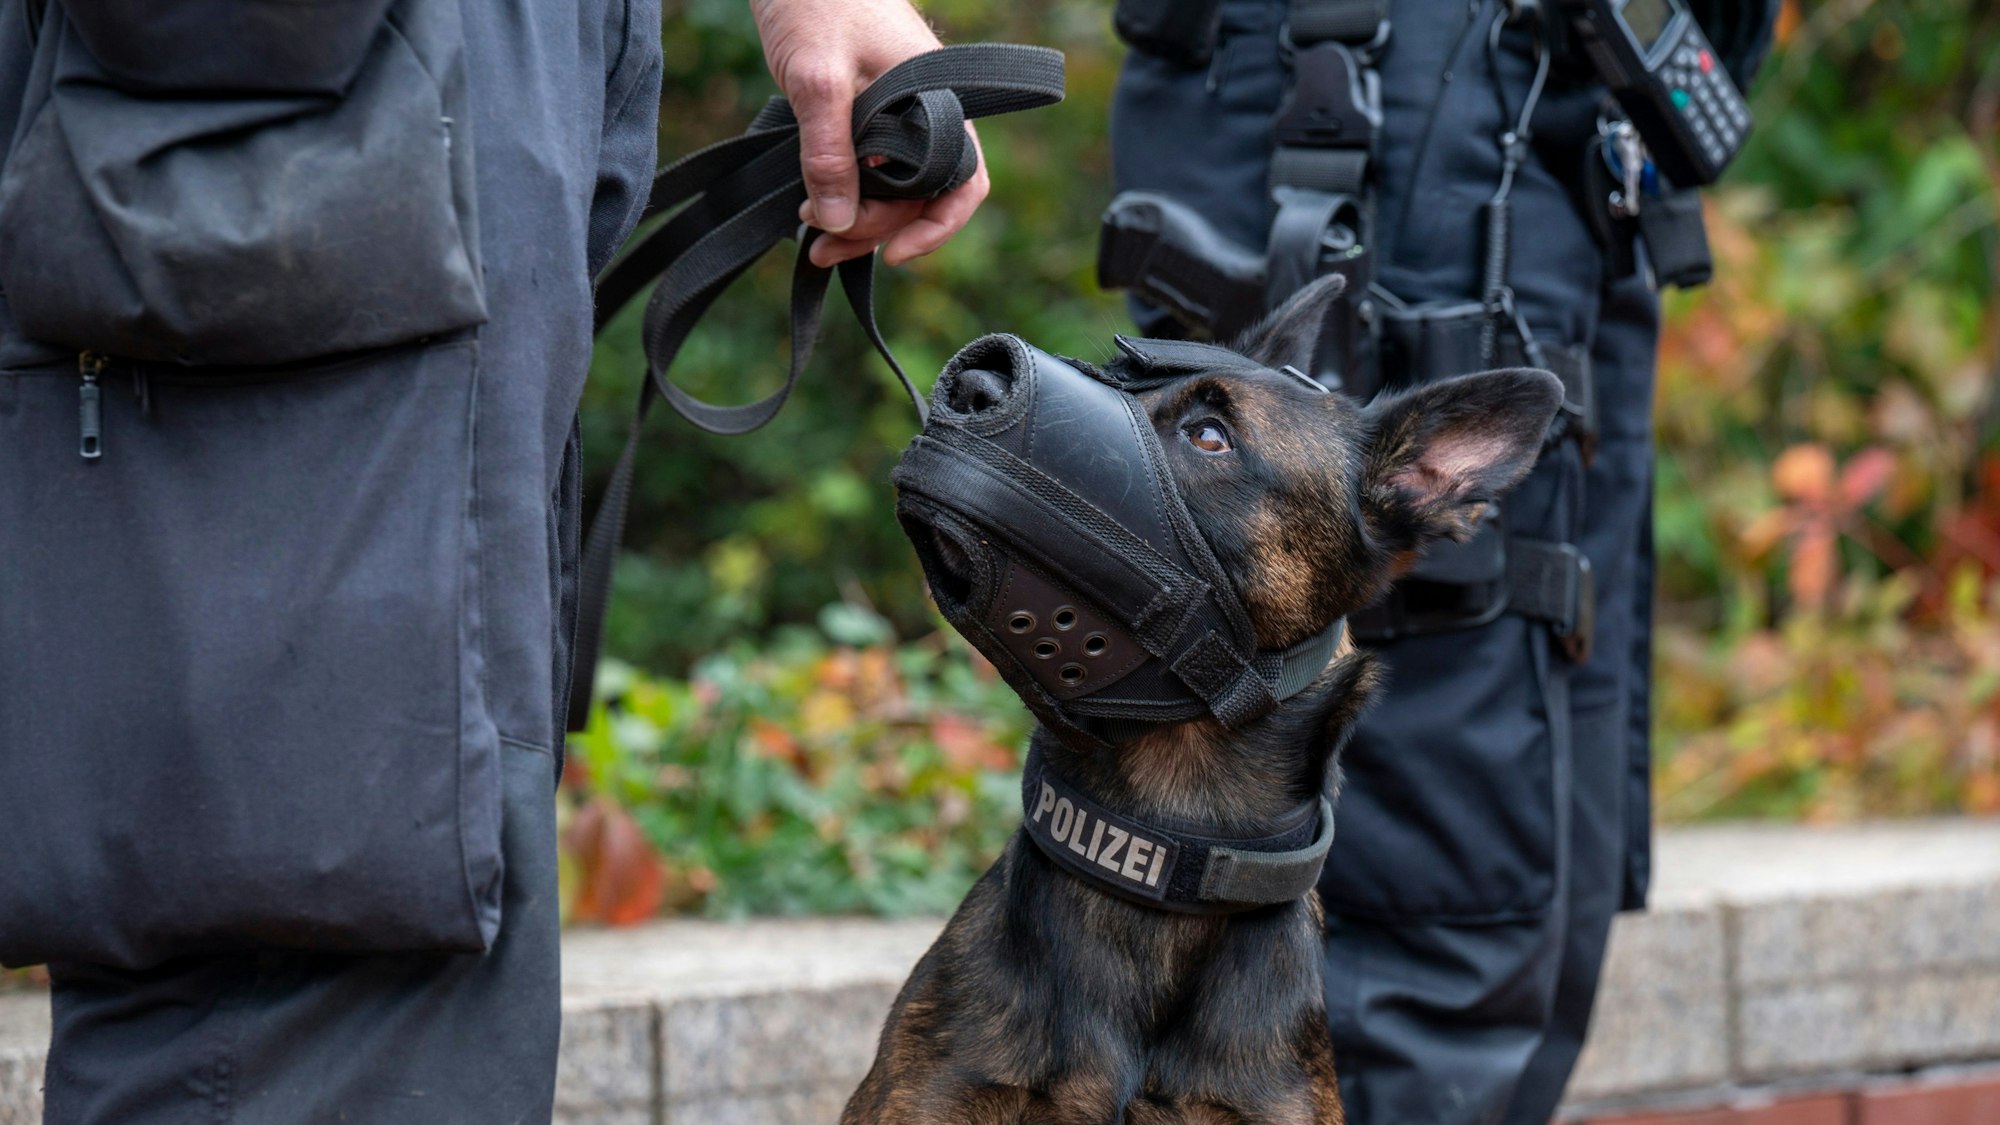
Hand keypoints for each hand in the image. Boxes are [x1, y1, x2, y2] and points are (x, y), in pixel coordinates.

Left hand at [750, 0, 990, 267]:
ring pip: (891, 185)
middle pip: (918, 195)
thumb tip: (837, 223)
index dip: (935, 228)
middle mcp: (927, 110)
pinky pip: (870, 164)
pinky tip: (815, 204)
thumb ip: (828, 152)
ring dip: (855, 215)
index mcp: (937, 100)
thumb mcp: (817, 80)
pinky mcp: (870, 109)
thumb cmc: (816, 0)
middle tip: (819, 244)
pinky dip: (846, 189)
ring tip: (810, 233)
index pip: (962, 183)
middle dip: (874, 228)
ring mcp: (899, 111)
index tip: (892, 255)